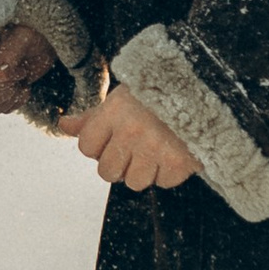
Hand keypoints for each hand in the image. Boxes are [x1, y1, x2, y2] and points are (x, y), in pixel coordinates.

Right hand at [0, 20, 55, 115]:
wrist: (44, 38)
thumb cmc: (33, 31)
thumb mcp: (23, 37)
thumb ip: (8, 54)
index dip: (0, 80)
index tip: (21, 69)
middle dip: (3, 94)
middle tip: (20, 80)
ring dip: (9, 100)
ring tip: (21, 82)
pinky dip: (15, 103)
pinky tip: (23, 86)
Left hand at [72, 82, 197, 191]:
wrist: (204, 87)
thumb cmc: (157, 94)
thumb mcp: (122, 98)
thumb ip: (93, 117)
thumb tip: (64, 125)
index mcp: (115, 111)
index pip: (86, 147)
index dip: (98, 146)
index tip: (112, 138)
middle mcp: (132, 130)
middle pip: (107, 172)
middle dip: (118, 164)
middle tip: (134, 148)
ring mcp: (157, 148)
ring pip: (134, 182)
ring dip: (144, 171)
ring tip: (155, 150)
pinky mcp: (180, 163)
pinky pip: (163, 183)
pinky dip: (168, 172)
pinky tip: (174, 151)